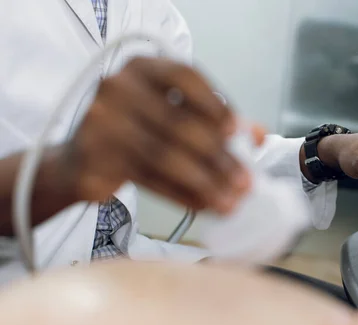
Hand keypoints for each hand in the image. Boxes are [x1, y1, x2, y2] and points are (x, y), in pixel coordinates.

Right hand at [58, 57, 253, 213]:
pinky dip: (181, 195)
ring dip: (205, 182)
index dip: (216, 104)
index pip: (185, 76)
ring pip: (165, 156)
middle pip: (179, 123)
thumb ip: (214, 120)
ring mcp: (102, 122)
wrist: (80, 160)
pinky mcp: (95, 159)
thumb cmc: (136, 131)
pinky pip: (149, 180)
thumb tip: (259, 135)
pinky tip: (204, 206)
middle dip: (219, 157)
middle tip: (245, 183)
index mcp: (141, 67)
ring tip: (230, 201)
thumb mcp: (172, 115)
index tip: (238, 133)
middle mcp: (118, 87)